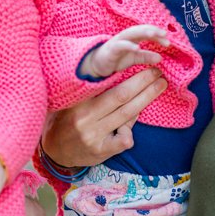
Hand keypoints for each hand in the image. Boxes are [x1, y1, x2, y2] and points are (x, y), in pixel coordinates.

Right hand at [42, 68, 163, 170]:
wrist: (54, 152)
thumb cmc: (67, 121)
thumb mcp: (73, 103)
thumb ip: (93, 91)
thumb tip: (122, 74)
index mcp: (78, 102)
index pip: (107, 84)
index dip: (128, 73)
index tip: (143, 63)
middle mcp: (85, 118)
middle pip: (122, 96)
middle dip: (144, 82)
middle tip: (159, 73)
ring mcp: (93, 136)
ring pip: (127, 114)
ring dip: (147, 98)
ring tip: (160, 85)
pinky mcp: (100, 151)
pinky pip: (124, 139)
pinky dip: (130, 131)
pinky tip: (129, 128)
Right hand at [76, 24, 169, 79]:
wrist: (96, 65)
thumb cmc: (115, 59)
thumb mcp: (133, 58)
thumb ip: (146, 56)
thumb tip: (160, 58)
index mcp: (133, 38)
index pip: (148, 33)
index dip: (158, 36)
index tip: (168, 43)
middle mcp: (127, 37)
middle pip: (141, 29)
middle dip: (152, 30)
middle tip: (164, 34)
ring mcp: (118, 41)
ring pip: (131, 33)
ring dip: (143, 32)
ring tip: (153, 34)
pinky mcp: (110, 49)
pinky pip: (120, 45)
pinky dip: (129, 45)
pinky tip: (137, 47)